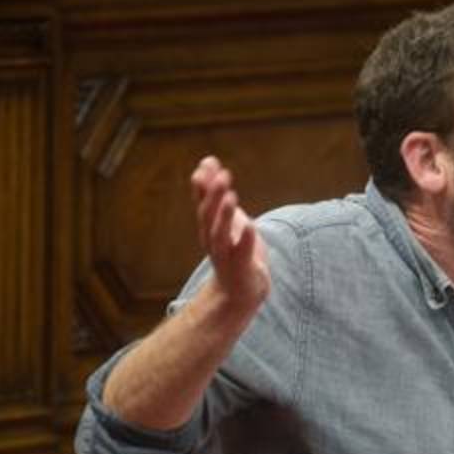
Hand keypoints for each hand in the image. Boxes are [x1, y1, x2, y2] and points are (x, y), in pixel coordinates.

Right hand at [190, 156, 269, 309]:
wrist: (239, 292)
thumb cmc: (233, 250)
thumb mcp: (225, 218)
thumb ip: (216, 192)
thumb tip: (208, 162)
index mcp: (209, 226)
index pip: (202, 202)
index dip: (204, 184)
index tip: (207, 164)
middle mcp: (212, 239)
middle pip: (209, 216)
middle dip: (214, 196)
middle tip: (222, 176)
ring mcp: (225, 255)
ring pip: (220, 234)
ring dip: (225, 216)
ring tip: (232, 197)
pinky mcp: (240, 268)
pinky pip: (241, 254)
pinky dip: (245, 241)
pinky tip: (251, 227)